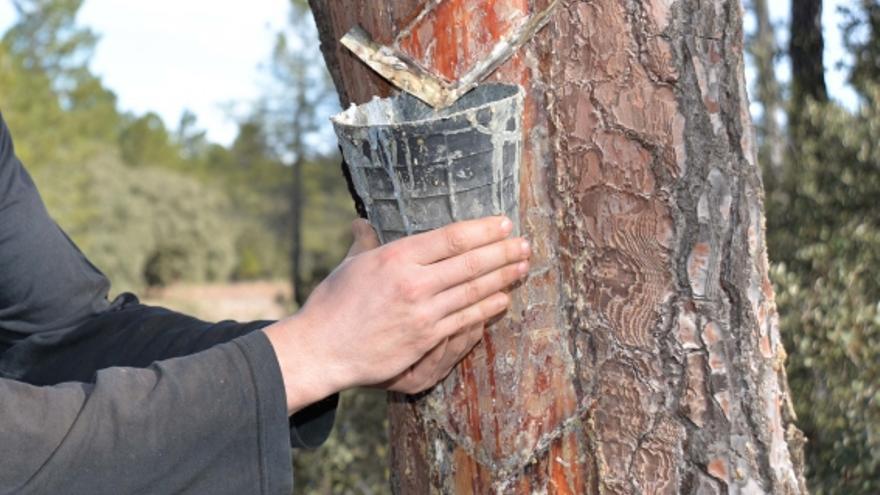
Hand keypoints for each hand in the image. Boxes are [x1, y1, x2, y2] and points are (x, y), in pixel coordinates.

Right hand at [264, 216, 529, 413]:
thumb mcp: (349, 265)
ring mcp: (422, 312)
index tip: (504, 223)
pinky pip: (465, 318)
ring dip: (503, 277)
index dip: (483, 230)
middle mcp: (413, 281)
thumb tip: (360, 221)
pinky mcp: (425, 337)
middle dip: (502, 251)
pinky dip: (487, 308)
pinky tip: (502, 298)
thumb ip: (364, 242)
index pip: (451, 237)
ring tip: (523, 265)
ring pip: (473, 290)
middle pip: (470, 262)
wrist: (322, 349)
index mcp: (396, 256)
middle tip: (524, 243)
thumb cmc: (332, 305)